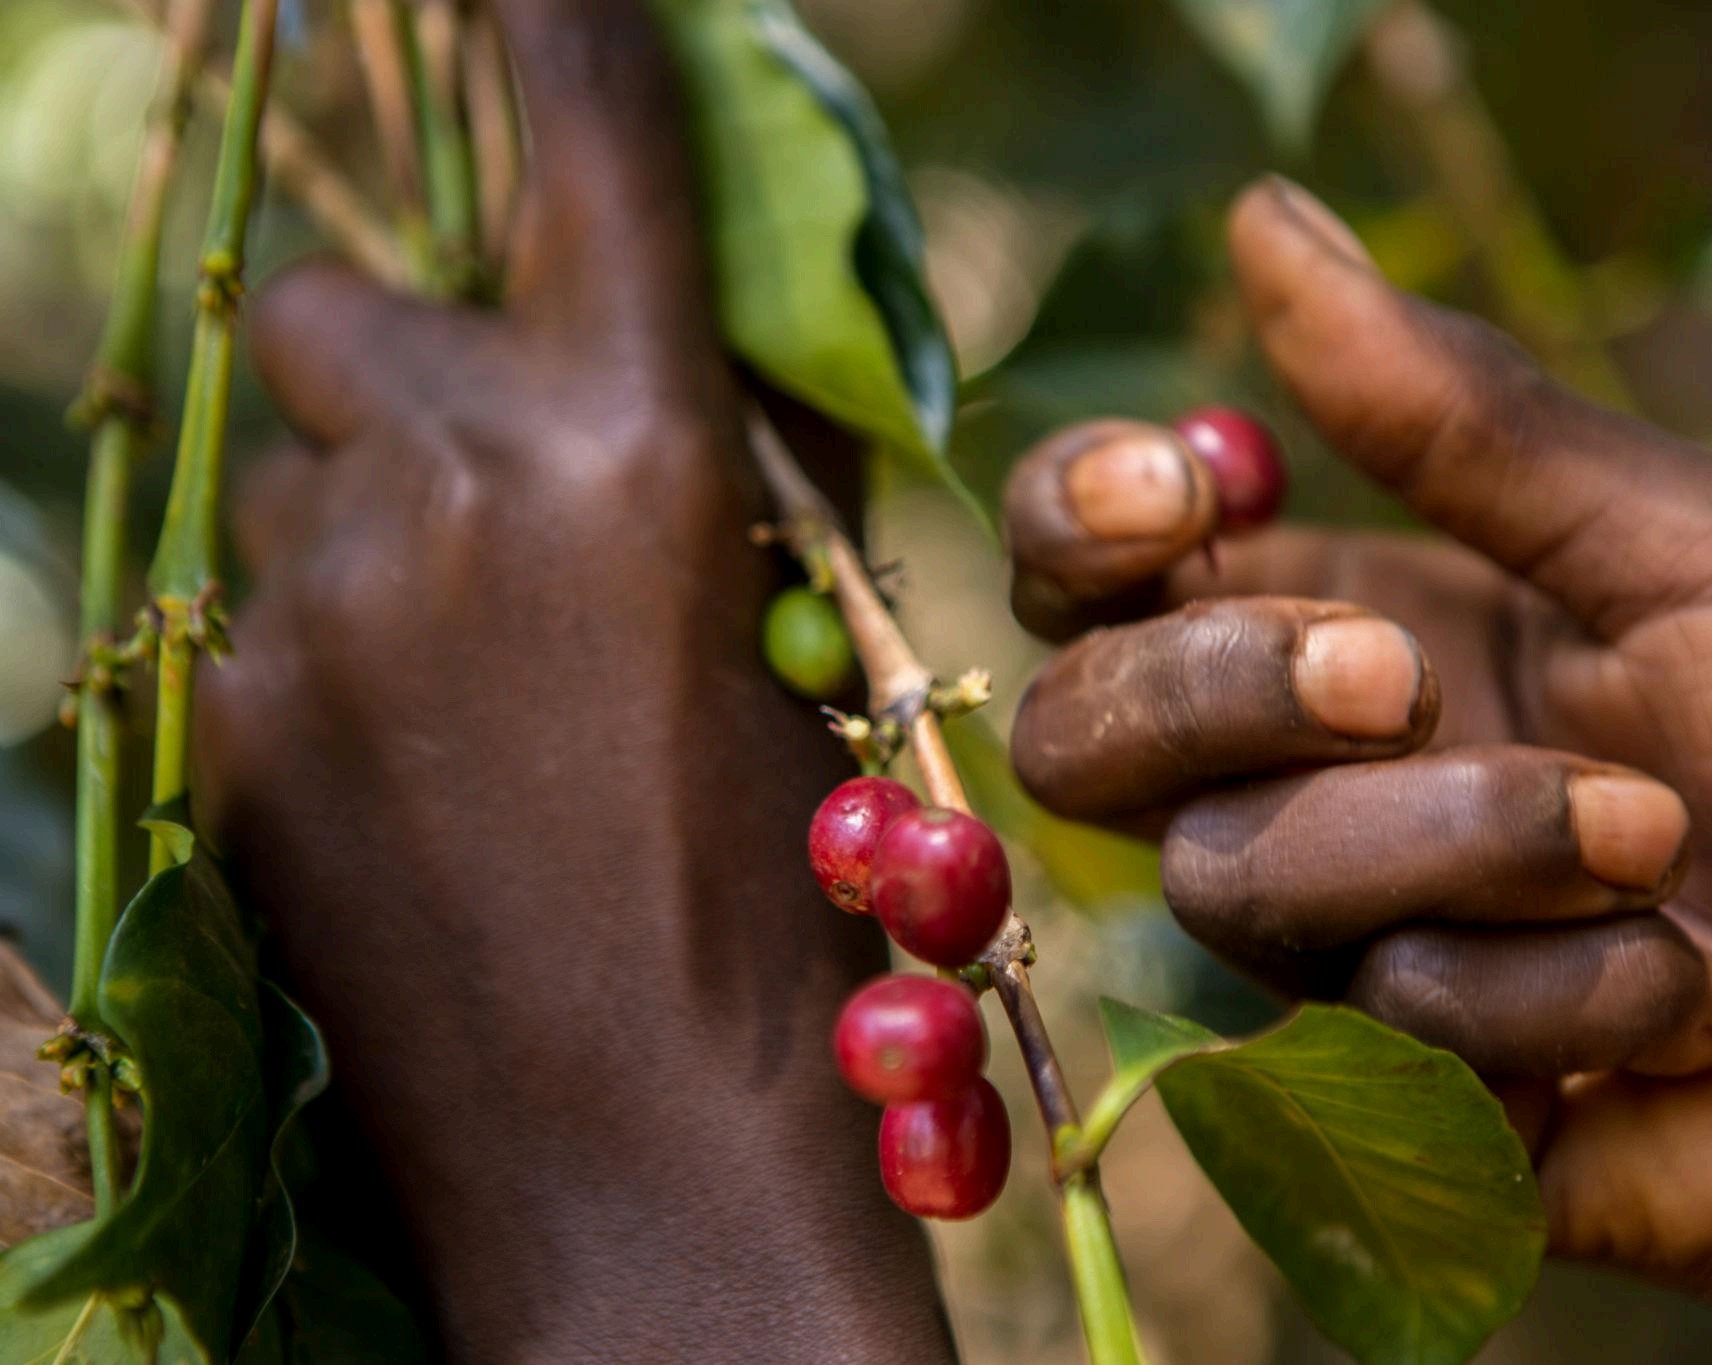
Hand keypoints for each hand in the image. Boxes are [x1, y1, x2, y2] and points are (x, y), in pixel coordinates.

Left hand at [195, 4, 948, 1358]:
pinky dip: (334, 652)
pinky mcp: (222, 726)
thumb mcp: (796, 649)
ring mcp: (304, 612)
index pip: (583, 148)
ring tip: (472, 692)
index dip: (551, 20)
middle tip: (495, 494)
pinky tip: (419, 779)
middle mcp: (443, 487)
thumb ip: (711, 471)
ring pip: (293, 477)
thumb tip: (666, 362)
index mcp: (635, 454)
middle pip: (346, 308)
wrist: (646, 1154)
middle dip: (410, 365)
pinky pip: (258, 614)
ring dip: (373, 527)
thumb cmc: (791, 904)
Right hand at [1004, 177, 1711, 1363]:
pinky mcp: (1419, 1117)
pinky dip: (1558, 993)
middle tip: (1395, 676)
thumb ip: (1454, 415)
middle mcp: (1329, 796)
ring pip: (1236, 885)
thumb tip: (1260, 221)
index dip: (1084, 530)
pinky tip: (1691, 1010)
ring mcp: (1363, 961)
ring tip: (1654, 839)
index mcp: (1370, 638)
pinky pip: (1380, 1033)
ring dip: (1461, 840)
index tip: (1174, 491)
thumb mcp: (1680, 547)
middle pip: (1092, 743)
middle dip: (1214, 688)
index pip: (1109, 587)